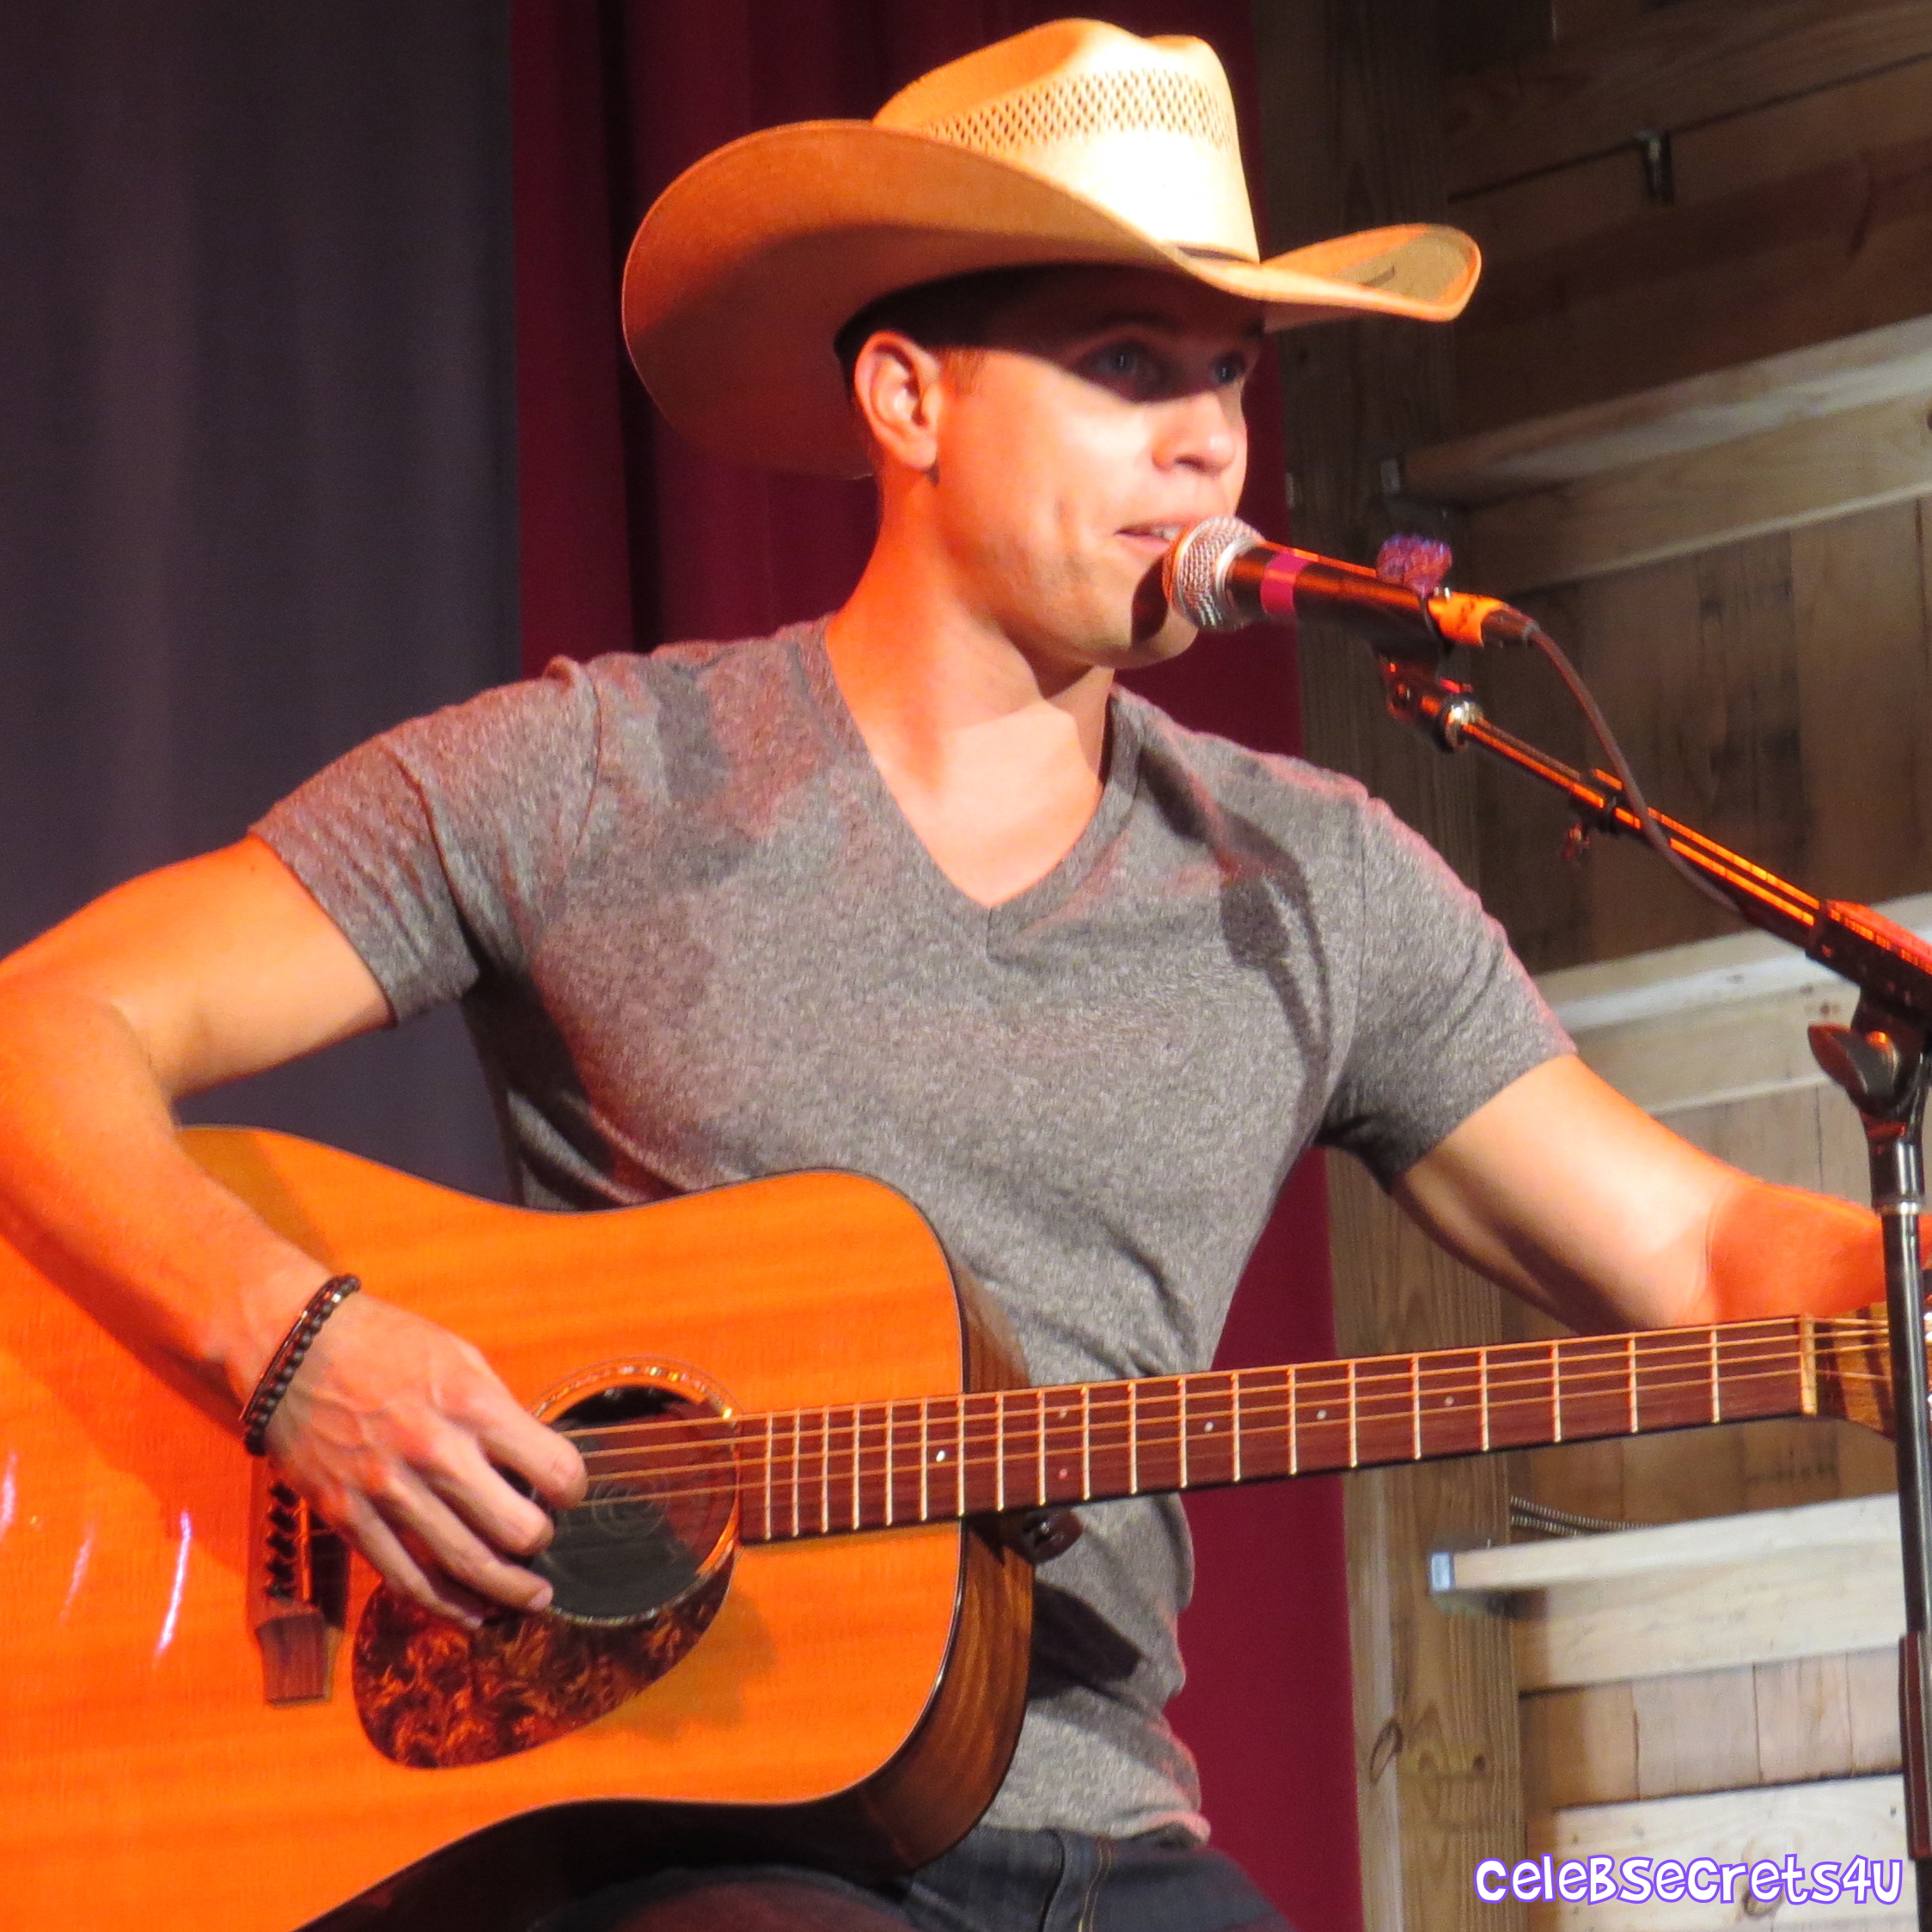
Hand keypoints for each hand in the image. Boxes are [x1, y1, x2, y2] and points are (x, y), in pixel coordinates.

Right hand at [258, 1294, 585, 1624]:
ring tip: (532, 1598)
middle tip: (545, 1540)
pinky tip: (473, 1614)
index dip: (573, 1488)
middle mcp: (435, 1452)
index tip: (569, 1492)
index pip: (553, 1468)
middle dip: (542, 1542)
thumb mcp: (460, 1357)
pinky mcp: (348, 1516)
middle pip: (516, 1530)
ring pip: (465, 1565)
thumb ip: (498, 1411)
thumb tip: (534, 1460)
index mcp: (472, 1405)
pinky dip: (446, 1605)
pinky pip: (405, 1577)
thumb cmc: (385, 1344)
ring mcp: (388, 1490)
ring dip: (508, 1591)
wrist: (293, 1348)